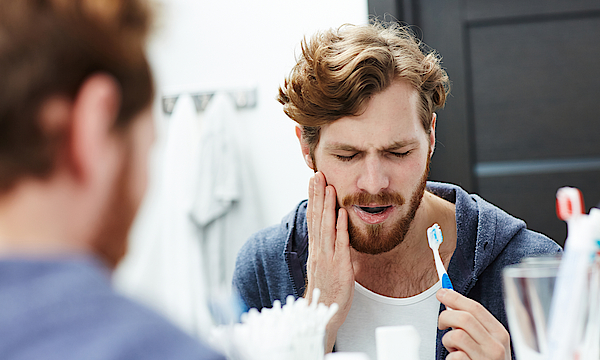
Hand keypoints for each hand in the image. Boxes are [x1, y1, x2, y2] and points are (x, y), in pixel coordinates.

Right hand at [305, 171, 354, 352]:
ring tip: (328, 186)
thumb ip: (327, 248)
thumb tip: (332, 232)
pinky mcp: (339, 267)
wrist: (321, 314)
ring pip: (325, 227)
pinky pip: (340, 244)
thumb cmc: (326, 291)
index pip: (313, 218)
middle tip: (317, 174)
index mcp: (316, 249)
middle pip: (316, 218)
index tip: (314, 181)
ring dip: (327, 206)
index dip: (313, 199)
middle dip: (317, 195)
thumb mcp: (324, 266)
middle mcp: (318, 250)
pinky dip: (340, 227)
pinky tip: (341, 213)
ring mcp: (327, 258)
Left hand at [437, 289, 510, 359]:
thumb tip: (450, 301)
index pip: (475, 308)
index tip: (442, 292)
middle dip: (446, 316)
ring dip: (447, 340)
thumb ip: (472, 323)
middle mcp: (496, 345)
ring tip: (452, 347)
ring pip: (457, 335)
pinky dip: (450, 357)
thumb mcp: (486, 340)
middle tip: (441, 324)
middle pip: (464, 318)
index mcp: (499, 333)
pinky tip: (456, 359)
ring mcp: (486, 358)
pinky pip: (454, 356)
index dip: (455, 297)